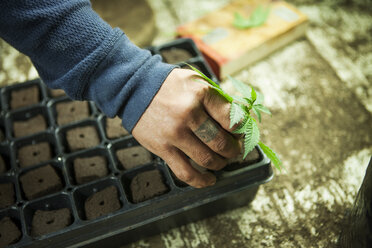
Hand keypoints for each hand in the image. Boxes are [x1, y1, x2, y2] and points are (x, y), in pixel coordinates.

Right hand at [132, 68, 240, 187]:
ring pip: (207, 159)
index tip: (240, 135)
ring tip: (221, 162)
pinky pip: (185, 172)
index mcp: (201, 94)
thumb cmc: (169, 86)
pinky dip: (201, 181)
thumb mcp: (195, 81)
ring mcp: (175, 133)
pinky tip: (209, 180)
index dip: (241, 131)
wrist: (134, 89)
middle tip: (233, 150)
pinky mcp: (162, 148)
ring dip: (220, 164)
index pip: (232, 120)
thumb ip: (216, 98)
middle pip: (221, 143)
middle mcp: (189, 114)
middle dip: (233, 151)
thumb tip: (240, 120)